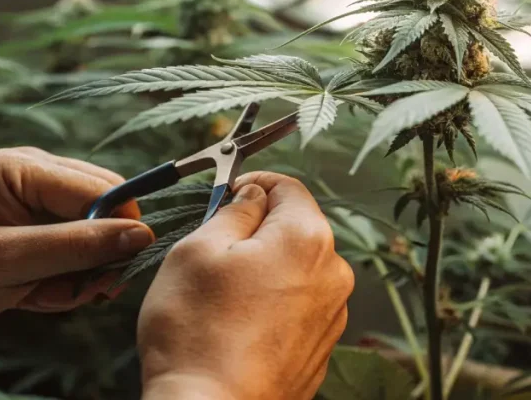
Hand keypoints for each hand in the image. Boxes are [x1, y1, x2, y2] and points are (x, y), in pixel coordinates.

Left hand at [0, 147, 154, 336]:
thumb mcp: (7, 262)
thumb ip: (75, 246)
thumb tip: (141, 235)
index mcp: (23, 168)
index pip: (100, 189)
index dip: (115, 230)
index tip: (109, 275)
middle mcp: (37, 175)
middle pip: (107, 208)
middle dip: (96, 256)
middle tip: (77, 292)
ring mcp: (40, 201)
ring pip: (99, 234)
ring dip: (80, 274)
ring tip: (44, 295)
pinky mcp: (42, 228)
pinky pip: (81, 251)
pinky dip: (67, 280)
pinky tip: (36, 293)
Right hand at [138, 172, 353, 399]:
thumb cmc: (197, 333)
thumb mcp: (198, 250)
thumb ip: (233, 211)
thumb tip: (252, 196)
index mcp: (306, 238)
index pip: (289, 187)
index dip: (256, 183)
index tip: (230, 191)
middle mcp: (333, 273)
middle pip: (296, 229)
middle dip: (258, 230)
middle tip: (215, 248)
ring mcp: (332, 314)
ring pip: (297, 269)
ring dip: (265, 269)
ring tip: (222, 295)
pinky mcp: (321, 346)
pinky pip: (298, 307)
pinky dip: (272, 304)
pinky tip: (238, 323)